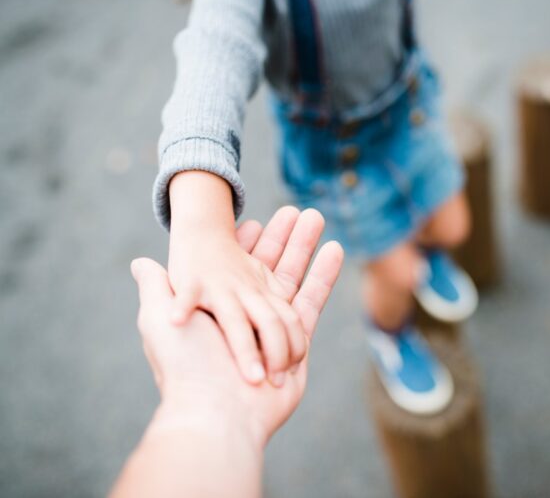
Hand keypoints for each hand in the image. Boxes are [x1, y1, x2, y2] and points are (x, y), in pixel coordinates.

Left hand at [132, 208, 343, 446]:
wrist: (216, 414)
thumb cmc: (185, 365)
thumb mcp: (157, 320)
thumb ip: (157, 288)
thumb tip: (140, 263)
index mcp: (216, 309)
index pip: (233, 267)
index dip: (245, 244)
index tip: (255, 221)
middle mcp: (244, 317)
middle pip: (268, 269)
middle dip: (283, 239)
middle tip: (298, 210)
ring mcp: (271, 331)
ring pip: (292, 280)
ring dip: (305, 248)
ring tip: (317, 217)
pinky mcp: (296, 344)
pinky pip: (312, 303)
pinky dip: (323, 276)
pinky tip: (335, 249)